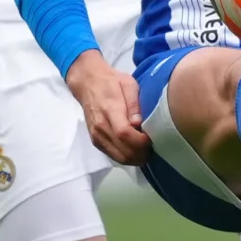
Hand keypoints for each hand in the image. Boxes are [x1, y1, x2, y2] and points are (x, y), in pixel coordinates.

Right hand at [66, 50, 150, 164]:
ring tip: (146, 150)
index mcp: (110, 110)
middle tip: (153, 146)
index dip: (141, 141)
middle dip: (142, 154)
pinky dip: (127, 157)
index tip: (151, 138)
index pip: (125, 134)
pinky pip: (113, 156)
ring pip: (119, 158)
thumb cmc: (112, 81)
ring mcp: (97, 136)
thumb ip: (134, 103)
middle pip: (123, 151)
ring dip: (136, 158)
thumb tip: (139, 123)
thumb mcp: (128, 84)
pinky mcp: (96, 141)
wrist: (88, 83)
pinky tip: (135, 150)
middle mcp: (101, 126)